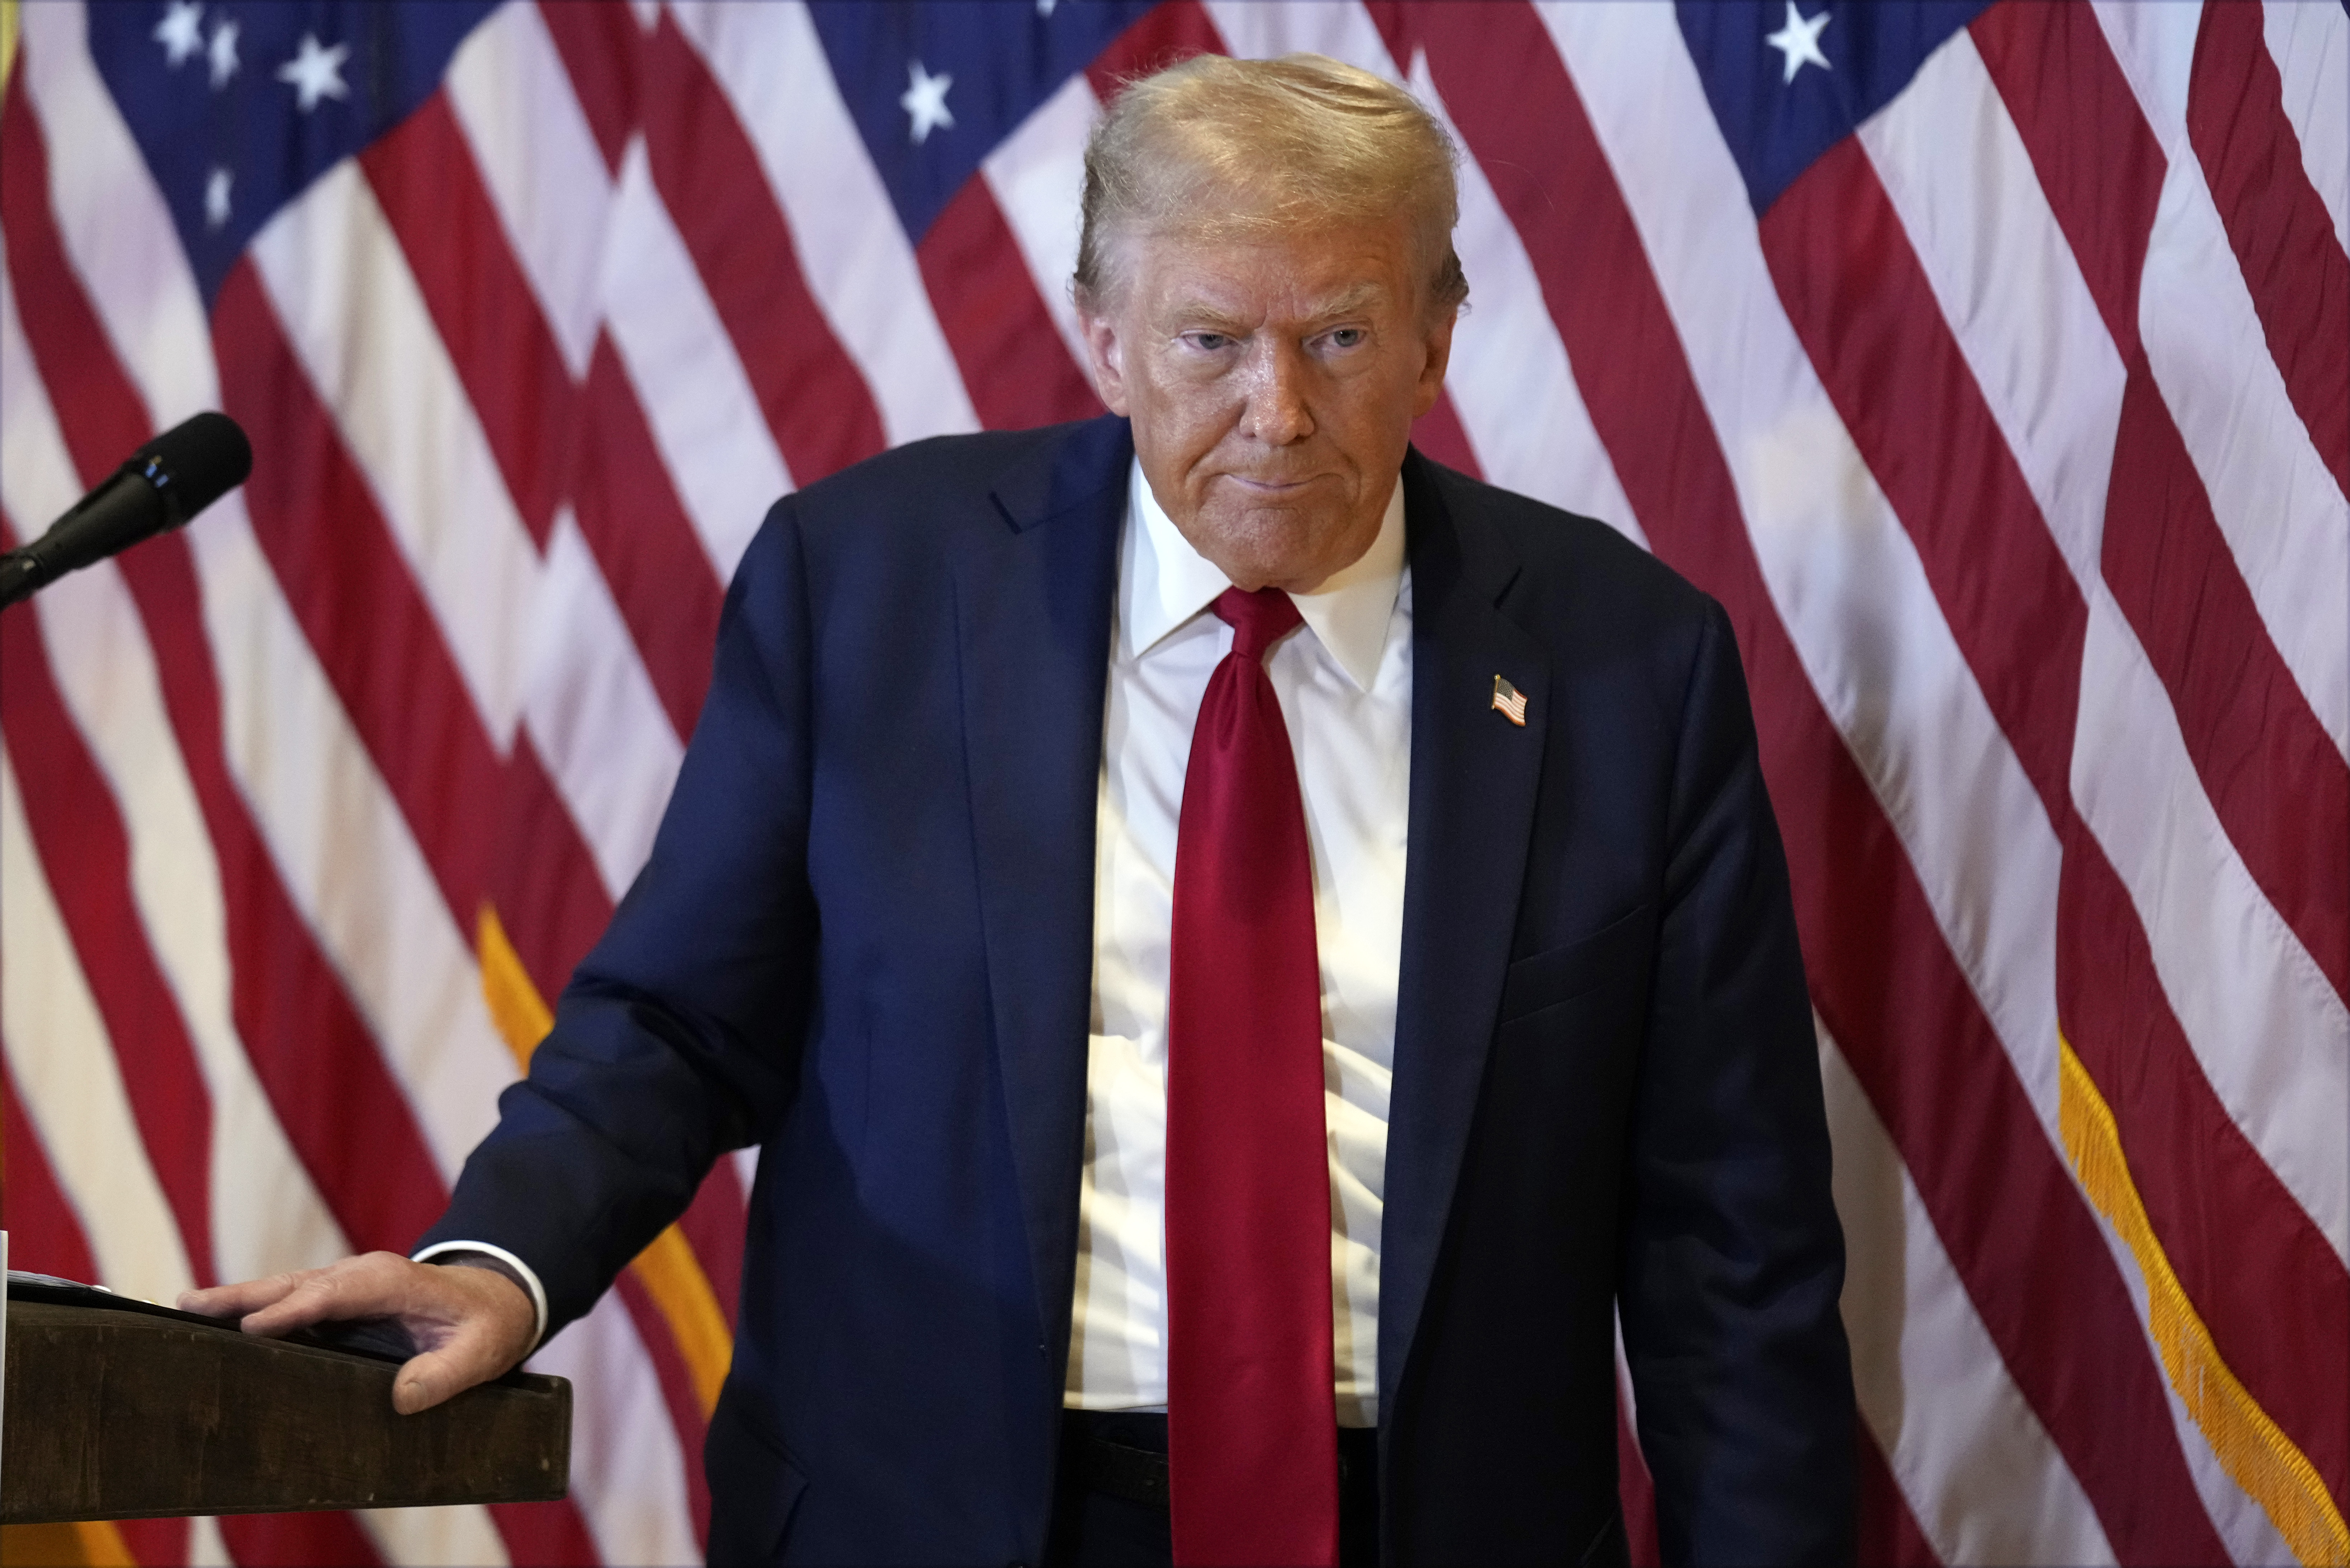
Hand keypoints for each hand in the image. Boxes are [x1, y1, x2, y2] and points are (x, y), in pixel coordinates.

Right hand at [180, 1251, 537, 1414]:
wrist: (493, 1302)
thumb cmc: (484, 1326)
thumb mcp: (479, 1353)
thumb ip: (446, 1374)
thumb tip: (402, 1397)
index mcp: (390, 1282)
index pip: (332, 1295)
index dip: (292, 1311)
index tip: (250, 1328)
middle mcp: (360, 1276)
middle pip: (294, 1284)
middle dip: (242, 1296)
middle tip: (188, 1304)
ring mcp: (344, 1285)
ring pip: (284, 1289)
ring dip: (238, 1299)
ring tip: (186, 1307)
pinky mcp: (337, 1300)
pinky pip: (291, 1301)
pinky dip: (255, 1308)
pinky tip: (220, 1323)